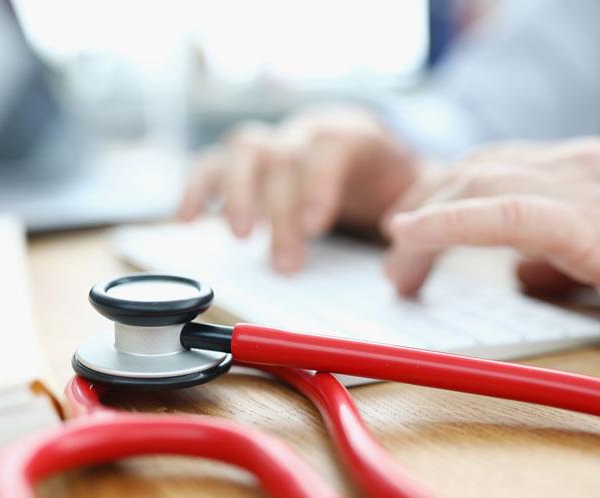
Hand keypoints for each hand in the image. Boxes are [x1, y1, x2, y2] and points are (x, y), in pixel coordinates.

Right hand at [179, 106, 418, 271]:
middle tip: (287, 264)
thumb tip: (406, 260)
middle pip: (284, 157)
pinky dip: (195, 187)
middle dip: (281, 212)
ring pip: (244, 151)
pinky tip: (186, 218)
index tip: (315, 226)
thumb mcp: (413, 196)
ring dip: (238, 195)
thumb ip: (411, 219)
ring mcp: (275, 142)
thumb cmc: (391, 183)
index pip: (330, 147)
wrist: (373, 158)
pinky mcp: (247, 162)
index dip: (318, 184)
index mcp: (353, 135)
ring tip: (241, 238)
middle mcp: (307, 131)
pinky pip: (212, 164)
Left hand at [383, 137, 599, 339]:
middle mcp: (578, 167)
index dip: (445, 202)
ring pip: (483, 181)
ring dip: (427, 222)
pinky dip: (454, 220)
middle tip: (397, 270)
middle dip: (425, 213)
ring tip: (397, 269)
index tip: (412, 240)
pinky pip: (511, 213)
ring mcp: (588, 189)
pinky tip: (413, 235)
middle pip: (476, 170)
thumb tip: (523, 279)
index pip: (495, 170)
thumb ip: (566, 260)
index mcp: (583, 172)